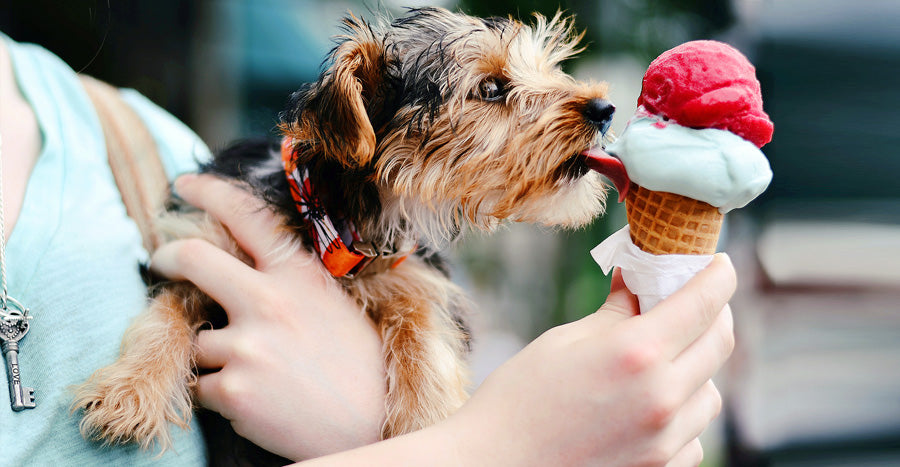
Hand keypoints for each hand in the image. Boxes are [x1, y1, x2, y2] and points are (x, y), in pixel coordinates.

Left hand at [151, 174, 385, 459]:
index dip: (208, 192)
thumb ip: (291, 282)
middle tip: (160, 261)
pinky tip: (257, 401)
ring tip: (258, 376)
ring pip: (197, 340)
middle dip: (166, 256)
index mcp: (299, 275)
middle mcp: (269, 300)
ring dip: (214, 358)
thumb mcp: (334, 305)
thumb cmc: (360, 365)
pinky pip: (200, 386)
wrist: (373, 425)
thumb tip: (246, 269)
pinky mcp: (233, 388)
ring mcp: (248, 345)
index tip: (184, 185)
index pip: (247, 216)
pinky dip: (218, 396)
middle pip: (193, 258)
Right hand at [442, 254, 735, 466]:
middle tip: (695, 301)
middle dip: (714, 314)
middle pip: (719, 343)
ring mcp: (664, 440)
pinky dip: (682, 414)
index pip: (703, 303)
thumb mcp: (563, 341)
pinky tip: (649, 404)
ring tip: (664, 358)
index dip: (718, 275)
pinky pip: (693, 434)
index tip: (720, 263)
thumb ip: (614, 312)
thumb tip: (638, 282)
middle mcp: (661, 397)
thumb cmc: (518, 400)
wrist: (493, 466)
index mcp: (636, 353)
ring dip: (698, 367)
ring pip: (711, 393)